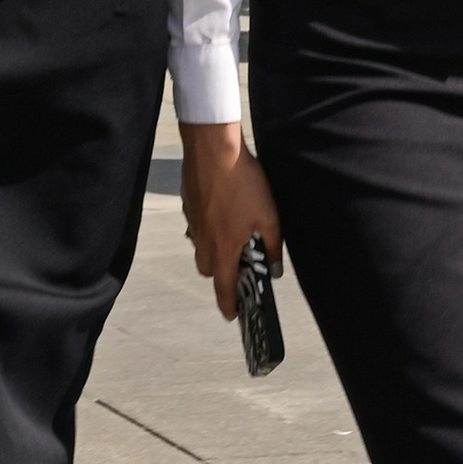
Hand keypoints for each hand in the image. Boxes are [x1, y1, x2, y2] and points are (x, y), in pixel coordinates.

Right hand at [180, 122, 282, 317]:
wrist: (213, 149)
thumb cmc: (242, 183)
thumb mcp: (269, 217)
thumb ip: (272, 247)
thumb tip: (273, 268)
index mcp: (223, 250)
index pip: (224, 289)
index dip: (229, 305)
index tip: (233, 314)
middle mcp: (203, 241)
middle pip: (209, 270)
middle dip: (223, 274)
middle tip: (240, 265)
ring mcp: (193, 224)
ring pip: (201, 248)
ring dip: (214, 249)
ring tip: (233, 234)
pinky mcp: (188, 206)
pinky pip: (197, 227)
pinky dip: (208, 227)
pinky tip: (223, 210)